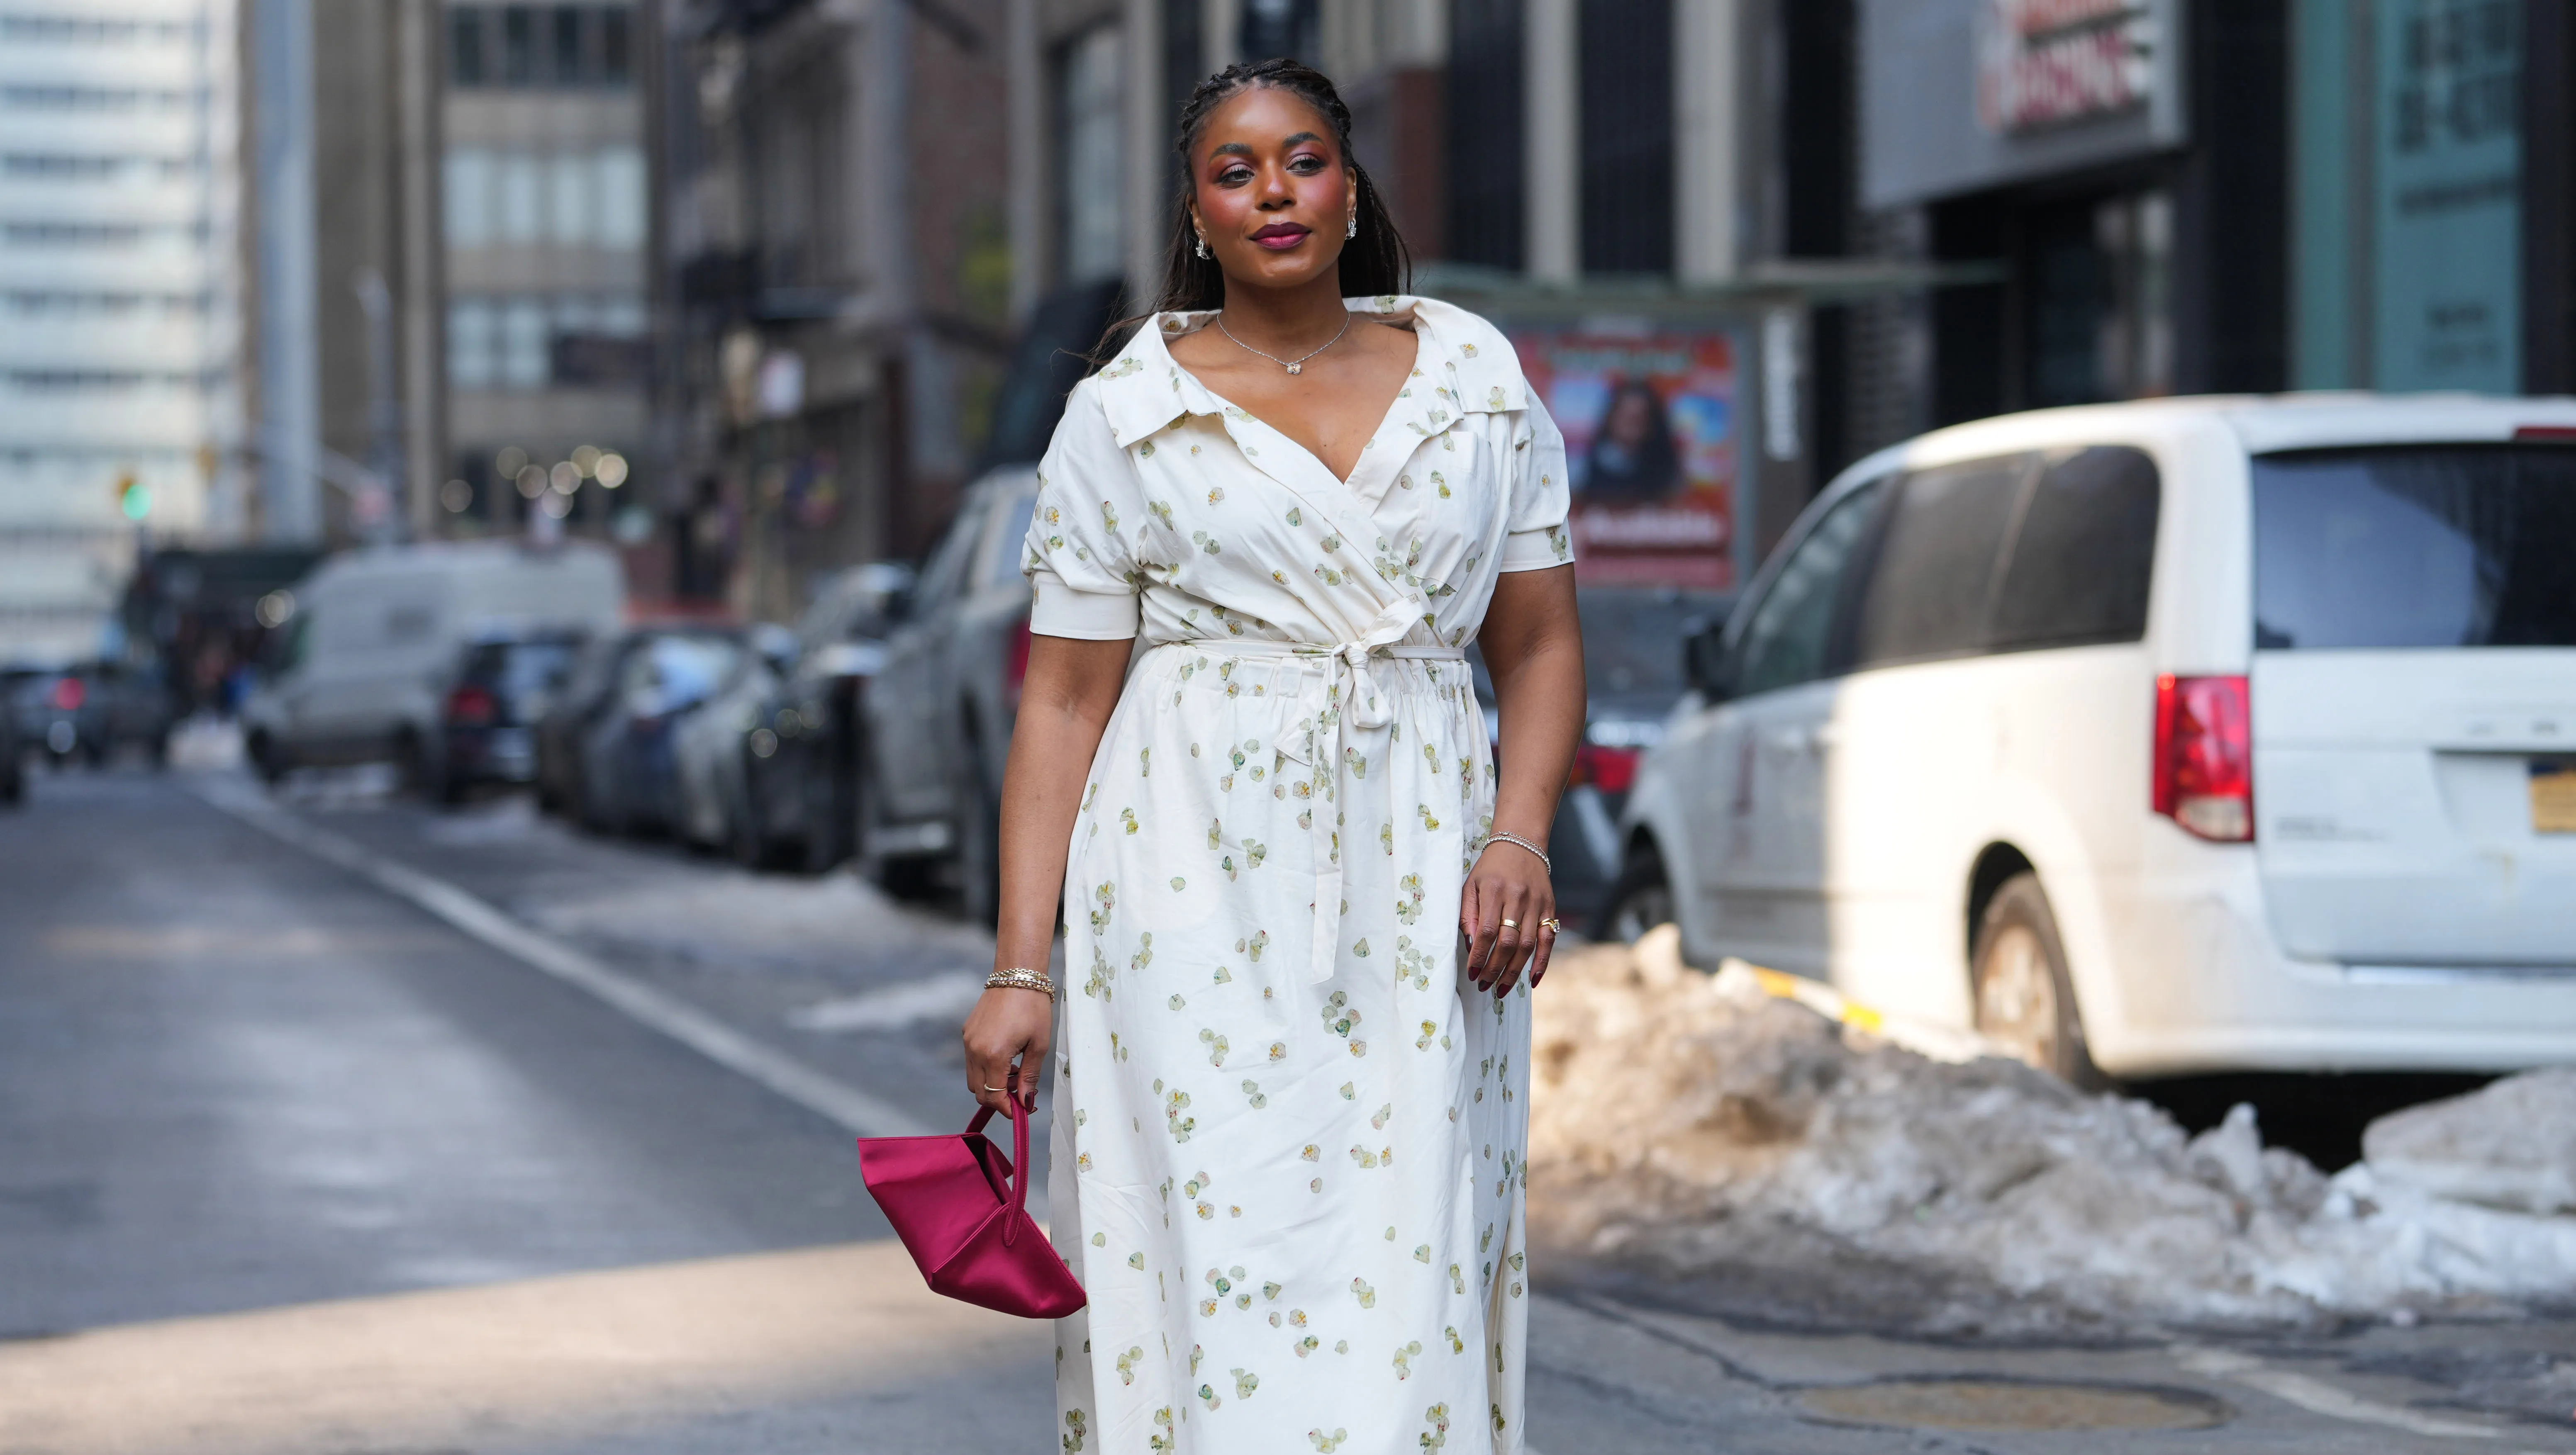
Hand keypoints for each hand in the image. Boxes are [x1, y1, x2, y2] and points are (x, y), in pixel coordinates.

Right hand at [963, 985, 1051, 1112]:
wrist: (1017, 976)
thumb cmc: (1033, 1008)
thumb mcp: (1038, 1045)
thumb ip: (1029, 1077)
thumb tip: (1026, 1102)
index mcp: (993, 1055)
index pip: (994, 1096)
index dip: (1007, 1109)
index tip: (1022, 1111)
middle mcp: (975, 1050)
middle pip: (980, 1092)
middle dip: (999, 1100)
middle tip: (1020, 1093)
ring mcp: (968, 1041)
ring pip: (973, 1079)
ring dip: (991, 1085)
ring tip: (1015, 1073)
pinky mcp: (967, 1033)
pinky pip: (972, 1062)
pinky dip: (986, 1069)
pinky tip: (1006, 1059)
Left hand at [1461, 841, 1556, 998]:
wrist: (1521, 843)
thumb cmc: (1490, 868)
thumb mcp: (1471, 885)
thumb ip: (1469, 915)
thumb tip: (1472, 946)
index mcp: (1494, 890)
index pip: (1487, 931)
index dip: (1479, 955)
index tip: (1472, 973)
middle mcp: (1517, 898)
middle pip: (1508, 942)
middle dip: (1495, 969)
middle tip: (1484, 985)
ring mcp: (1536, 904)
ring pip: (1527, 945)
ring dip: (1514, 971)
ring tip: (1502, 989)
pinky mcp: (1550, 908)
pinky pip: (1548, 939)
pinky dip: (1542, 962)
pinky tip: (1533, 980)